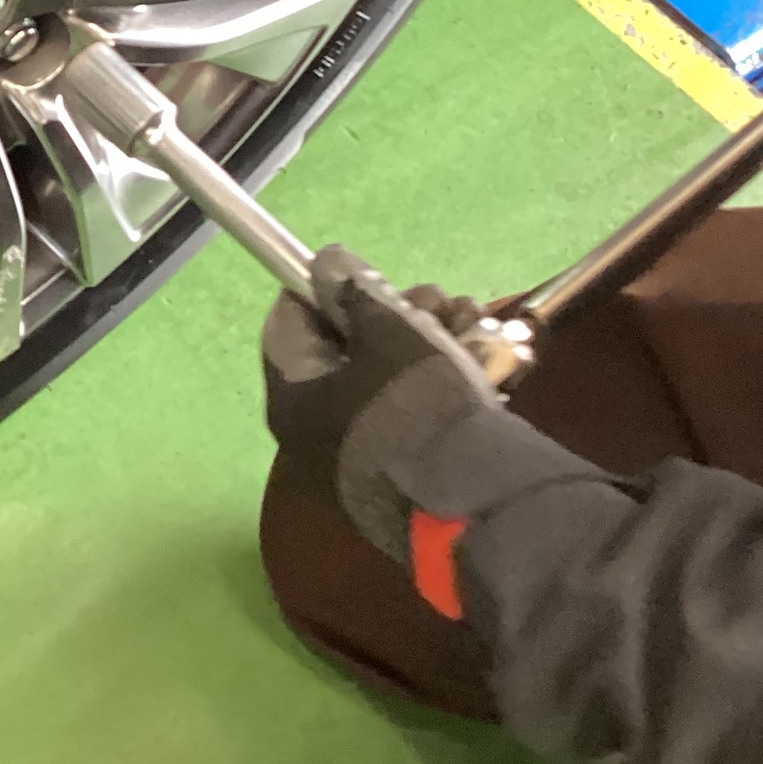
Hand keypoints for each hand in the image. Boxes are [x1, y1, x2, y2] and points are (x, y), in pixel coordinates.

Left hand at [261, 245, 495, 563]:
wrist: (472, 500)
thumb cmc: (416, 405)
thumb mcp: (389, 332)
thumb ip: (357, 292)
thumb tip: (327, 263)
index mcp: (291, 401)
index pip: (287, 327)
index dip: (319, 290)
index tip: (358, 272)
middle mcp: (312, 437)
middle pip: (341, 352)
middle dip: (391, 314)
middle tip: (431, 298)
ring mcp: (355, 464)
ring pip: (382, 380)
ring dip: (424, 340)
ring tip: (465, 319)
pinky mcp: (399, 481)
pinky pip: (406, 416)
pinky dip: (435, 383)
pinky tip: (475, 356)